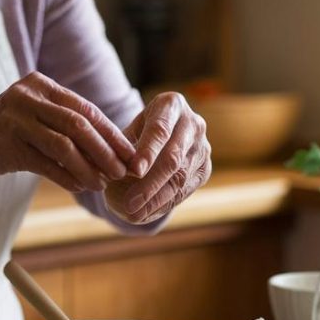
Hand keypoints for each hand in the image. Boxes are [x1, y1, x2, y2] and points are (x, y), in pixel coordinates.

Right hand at [0, 72, 134, 191]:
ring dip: (88, 168)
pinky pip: (46, 163)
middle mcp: (29, 96)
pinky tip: (79, 188)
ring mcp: (16, 118)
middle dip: (105, 151)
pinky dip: (67, 177)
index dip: (111, 133)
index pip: (86, 109)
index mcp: (41, 85)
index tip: (130, 154)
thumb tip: (112, 148)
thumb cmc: (7, 134)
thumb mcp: (36, 118)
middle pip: (79, 125)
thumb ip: (66, 124)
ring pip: (65, 145)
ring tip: (102, 184)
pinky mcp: (7, 143)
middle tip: (122, 172)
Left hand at [108, 92, 211, 223]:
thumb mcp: (128, 129)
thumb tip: (114, 170)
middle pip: (173, 158)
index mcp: (172, 105)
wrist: (165, 132)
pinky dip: (164, 205)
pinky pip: (185, 191)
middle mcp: (193, 124)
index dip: (148, 151)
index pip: (160, 129)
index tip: (134, 171)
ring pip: (180, 178)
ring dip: (156, 199)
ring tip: (133, 214)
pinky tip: (145, 214)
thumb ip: (122, 147)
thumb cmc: (139, 130)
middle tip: (130, 203)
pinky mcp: (205, 169)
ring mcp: (203, 148)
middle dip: (150, 183)